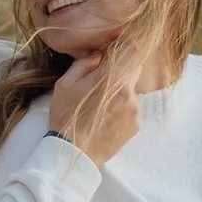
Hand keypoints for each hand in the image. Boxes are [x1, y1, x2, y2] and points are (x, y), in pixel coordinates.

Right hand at [48, 47, 142, 163]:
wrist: (73, 153)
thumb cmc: (66, 116)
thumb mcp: (65, 84)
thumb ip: (84, 64)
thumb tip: (98, 54)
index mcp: (112, 78)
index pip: (133, 51)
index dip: (126, 48)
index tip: (115, 52)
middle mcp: (128, 93)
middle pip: (134, 69)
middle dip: (121, 70)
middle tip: (102, 80)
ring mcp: (135, 110)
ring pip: (131, 90)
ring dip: (120, 92)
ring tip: (100, 106)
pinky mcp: (136, 125)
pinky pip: (131, 109)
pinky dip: (122, 110)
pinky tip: (105, 119)